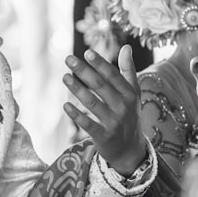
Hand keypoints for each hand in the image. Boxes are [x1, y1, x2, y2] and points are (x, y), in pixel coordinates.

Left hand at [63, 45, 146, 176]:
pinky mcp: (104, 137)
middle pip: (100, 86)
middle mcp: (123, 107)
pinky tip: (65, 105)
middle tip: (68, 59)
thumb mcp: (133, 93)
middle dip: (84, 71)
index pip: (113, 76)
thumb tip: (126, 47)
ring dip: (77, 89)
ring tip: (64, 77)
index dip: (100, 64)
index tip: (87, 52)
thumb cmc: (129, 115)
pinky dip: (76, 115)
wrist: (131, 149)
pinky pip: (88, 124)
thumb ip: (128, 70)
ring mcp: (114, 122)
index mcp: (130, 94)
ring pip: (92, 103)